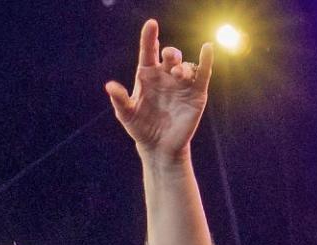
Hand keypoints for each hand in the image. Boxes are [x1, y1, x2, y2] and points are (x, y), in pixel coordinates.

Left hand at [105, 19, 212, 159]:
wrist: (159, 147)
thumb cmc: (141, 128)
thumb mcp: (127, 115)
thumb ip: (119, 99)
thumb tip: (109, 86)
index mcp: (147, 76)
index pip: (148, 52)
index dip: (150, 37)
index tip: (151, 24)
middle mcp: (165, 76)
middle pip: (170, 56)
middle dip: (171, 53)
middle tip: (168, 57)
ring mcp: (181, 84)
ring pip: (185, 66)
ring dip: (182, 67)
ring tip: (177, 75)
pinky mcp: (196, 93)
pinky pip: (203, 73)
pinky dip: (206, 61)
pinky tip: (207, 48)